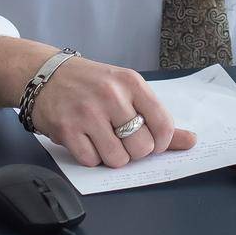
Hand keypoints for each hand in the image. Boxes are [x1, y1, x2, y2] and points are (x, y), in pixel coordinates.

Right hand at [31, 55, 196, 167]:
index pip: (163, 125)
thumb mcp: (127, 90)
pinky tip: (85, 140)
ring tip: (103, 139)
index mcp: (132, 83)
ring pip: (117, 159)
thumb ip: (157, 117)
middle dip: (134, 151)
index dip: (161, 143)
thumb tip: (190, 141)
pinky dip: (91, 157)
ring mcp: (88, 113)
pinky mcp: (67, 129)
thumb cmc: (92, 84)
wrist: (45, 73)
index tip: (151, 141)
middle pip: (141, 147)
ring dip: (112, 156)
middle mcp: (111, 96)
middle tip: (122, 138)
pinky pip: (91, 161)